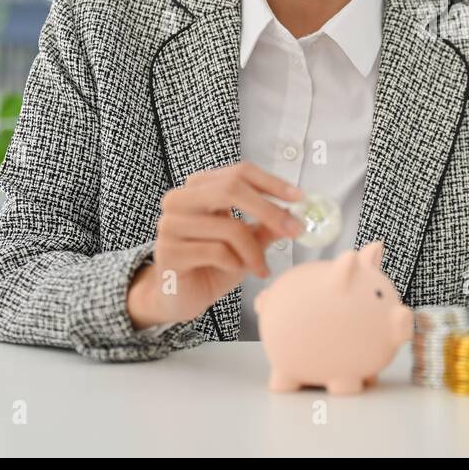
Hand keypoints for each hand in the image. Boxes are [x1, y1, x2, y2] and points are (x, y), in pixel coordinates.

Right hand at [127, 162, 303, 328]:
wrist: (180, 297)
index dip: (272, 182)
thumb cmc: (213, 264)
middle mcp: (180, 199)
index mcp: (199, 187)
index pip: (239, 172)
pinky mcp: (168, 252)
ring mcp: (170, 224)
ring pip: (229, 227)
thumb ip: (267, 225)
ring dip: (254, 251)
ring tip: (261, 267)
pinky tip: (235, 271)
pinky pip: (217, 252)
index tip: (299, 198)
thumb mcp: (246, 242)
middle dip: (269, 211)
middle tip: (295, 230)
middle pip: (232, 189)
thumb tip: (297, 213)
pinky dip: (236, 264)